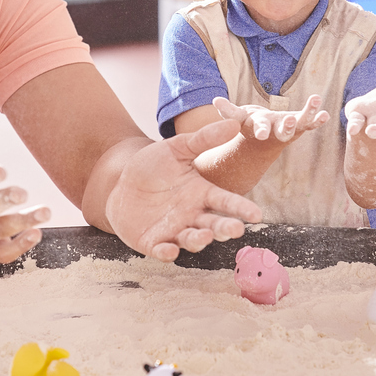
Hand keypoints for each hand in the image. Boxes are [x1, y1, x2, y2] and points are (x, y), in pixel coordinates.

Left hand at [106, 119, 262, 261]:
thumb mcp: (176, 148)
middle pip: (214, 224)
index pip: (226, 201)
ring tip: (205, 236)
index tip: (256, 214)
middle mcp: (193, 215)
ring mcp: (174, 231)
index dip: (241, 208)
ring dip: (200, 240)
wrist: (120, 183)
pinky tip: (170, 251)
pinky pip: (163, 250)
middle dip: (225, 228)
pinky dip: (167, 253)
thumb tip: (234, 122)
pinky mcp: (154, 243)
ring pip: (192, 239)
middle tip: (235, 229)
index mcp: (202, 193)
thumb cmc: (153, 166)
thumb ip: (203, 139)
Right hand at [213, 94, 328, 142]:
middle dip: (287, 126)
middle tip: (291, 120)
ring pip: (301, 123)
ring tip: (316, 100)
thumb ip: (229, 111)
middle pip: (284, 131)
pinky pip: (311, 123)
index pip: (261, 130)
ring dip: (309, 114)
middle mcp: (277, 131)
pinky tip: (326, 114)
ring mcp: (291, 129)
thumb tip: (215, 100)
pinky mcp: (300, 125)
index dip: (261, 131)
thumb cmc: (248, 125)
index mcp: (261, 129)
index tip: (262, 134)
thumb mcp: (238, 119)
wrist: (263, 139)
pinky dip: (318, 119)